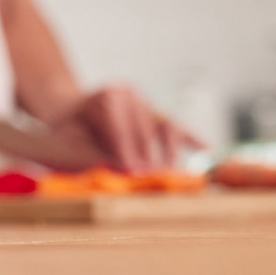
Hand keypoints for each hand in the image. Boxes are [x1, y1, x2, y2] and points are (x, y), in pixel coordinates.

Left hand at [55, 85, 204, 173]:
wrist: (68, 110)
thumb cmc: (67, 128)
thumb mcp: (68, 137)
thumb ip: (89, 152)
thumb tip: (114, 169)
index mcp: (107, 96)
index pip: (122, 125)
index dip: (127, 151)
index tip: (133, 172)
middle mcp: (130, 94)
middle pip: (146, 127)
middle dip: (148, 156)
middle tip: (151, 180)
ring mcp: (145, 102)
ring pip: (164, 126)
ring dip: (168, 152)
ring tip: (170, 174)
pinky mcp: (155, 113)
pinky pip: (175, 127)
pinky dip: (192, 138)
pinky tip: (208, 150)